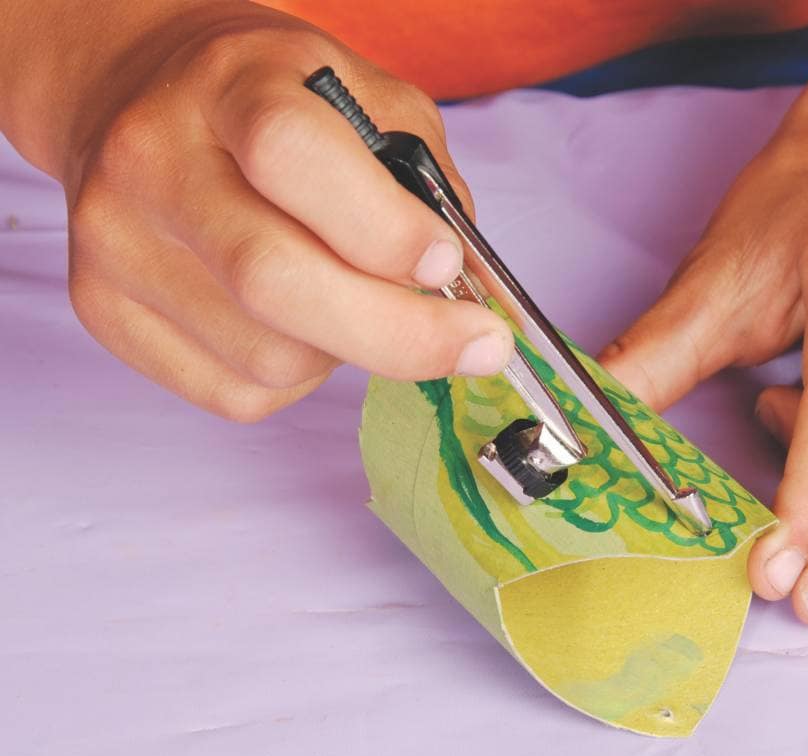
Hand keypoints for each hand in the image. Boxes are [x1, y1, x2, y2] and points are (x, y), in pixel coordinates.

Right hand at [54, 3, 511, 419]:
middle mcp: (152, 159)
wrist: (134, 98)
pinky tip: (299, 327)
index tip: (445, 264)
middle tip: (474, 347)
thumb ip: (424, 185)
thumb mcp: (364, 101)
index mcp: (228, 82)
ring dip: (346, 352)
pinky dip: (298, 379)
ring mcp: (116, 243)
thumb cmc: (270, 104)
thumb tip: (472, 292)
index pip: (290, 154)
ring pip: (269, 356)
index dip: (381, 227)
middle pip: (274, 281)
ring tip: (351, 301)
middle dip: (400, 335)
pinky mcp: (105, 313)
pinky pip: (237, 393)